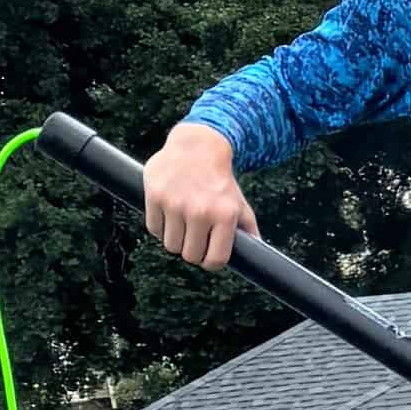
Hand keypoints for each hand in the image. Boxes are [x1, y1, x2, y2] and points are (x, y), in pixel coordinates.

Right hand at [142, 120, 252, 268]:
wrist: (197, 147)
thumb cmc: (220, 180)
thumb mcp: (239, 203)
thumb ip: (248, 229)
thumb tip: (256, 252)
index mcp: (224, 215)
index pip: (215, 259)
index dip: (211, 262)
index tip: (208, 256)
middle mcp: (200, 211)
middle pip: (190, 255)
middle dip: (192, 250)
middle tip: (194, 238)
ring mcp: (175, 204)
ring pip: (170, 245)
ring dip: (175, 239)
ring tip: (182, 224)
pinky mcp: (155, 196)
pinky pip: (154, 228)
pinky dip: (160, 226)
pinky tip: (168, 214)